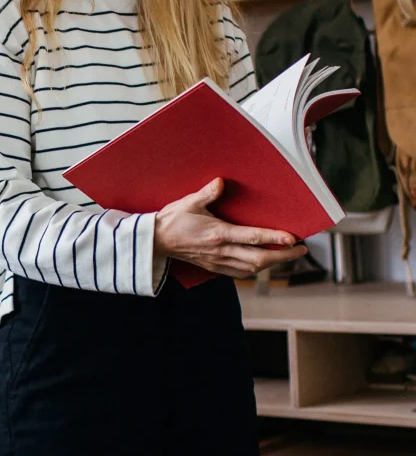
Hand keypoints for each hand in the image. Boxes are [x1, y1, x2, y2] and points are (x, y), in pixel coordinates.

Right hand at [154, 178, 307, 278]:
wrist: (155, 241)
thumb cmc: (172, 220)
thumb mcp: (189, 202)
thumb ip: (207, 193)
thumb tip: (221, 182)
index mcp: (218, 234)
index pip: (253, 238)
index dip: (275, 239)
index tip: (293, 239)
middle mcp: (221, 251)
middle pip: (259, 259)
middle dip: (283, 256)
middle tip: (301, 249)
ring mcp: (217, 262)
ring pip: (252, 268)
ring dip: (272, 264)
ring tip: (287, 256)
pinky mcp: (213, 267)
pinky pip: (240, 273)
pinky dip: (255, 270)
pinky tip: (262, 265)